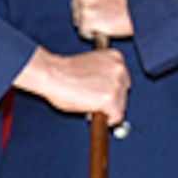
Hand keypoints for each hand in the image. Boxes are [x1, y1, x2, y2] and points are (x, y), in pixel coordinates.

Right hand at [13, 47, 128, 126]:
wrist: (53, 75)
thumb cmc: (64, 71)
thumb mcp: (91, 65)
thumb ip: (103, 75)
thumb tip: (106, 89)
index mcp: (115, 57)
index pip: (123, 79)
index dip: (111, 90)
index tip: (102, 94)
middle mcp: (119, 69)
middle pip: (124, 93)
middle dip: (111, 100)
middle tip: (94, 102)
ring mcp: (116, 84)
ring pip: (121, 106)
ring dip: (108, 110)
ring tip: (90, 106)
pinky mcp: (111, 99)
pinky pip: (116, 117)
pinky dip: (106, 120)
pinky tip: (93, 113)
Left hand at [72, 0, 135, 39]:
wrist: (144, 8)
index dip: (90, 2)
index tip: (102, 5)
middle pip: (76, 6)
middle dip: (88, 14)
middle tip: (107, 14)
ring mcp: (84, 1)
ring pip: (79, 21)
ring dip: (91, 24)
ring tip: (109, 20)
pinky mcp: (86, 18)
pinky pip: (84, 32)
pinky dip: (94, 34)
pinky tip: (108, 27)